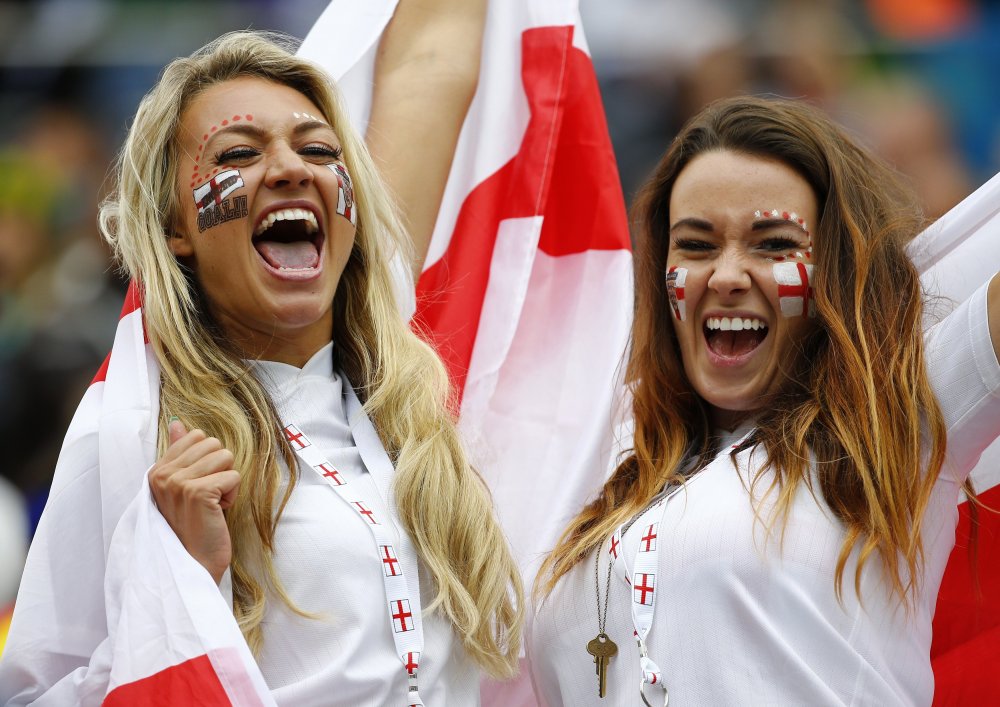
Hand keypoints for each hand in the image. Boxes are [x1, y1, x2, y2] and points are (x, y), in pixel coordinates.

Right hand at [149, 419, 240, 583]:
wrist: (193, 564)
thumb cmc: (192, 526)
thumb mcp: (181, 487)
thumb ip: (179, 453)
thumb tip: (179, 423)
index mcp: (157, 470)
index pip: (195, 436)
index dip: (208, 461)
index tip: (199, 489)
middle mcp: (163, 474)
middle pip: (213, 444)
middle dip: (219, 469)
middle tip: (208, 498)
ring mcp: (179, 483)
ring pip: (226, 457)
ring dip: (227, 483)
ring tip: (212, 506)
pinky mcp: (198, 493)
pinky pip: (233, 475)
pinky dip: (233, 494)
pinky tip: (218, 513)